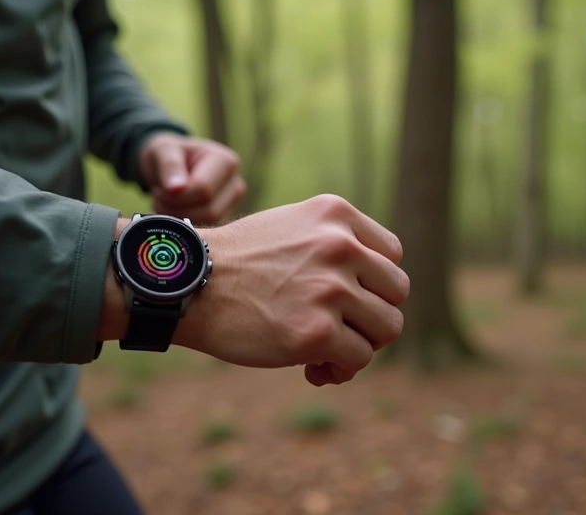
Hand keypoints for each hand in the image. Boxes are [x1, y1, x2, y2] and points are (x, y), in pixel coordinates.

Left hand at [138, 132, 245, 224]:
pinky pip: (206, 230)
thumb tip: (176, 188)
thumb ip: (169, 166)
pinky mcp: (224, 217)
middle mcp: (236, 183)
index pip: (204, 189)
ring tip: (164, 202)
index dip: (177, 196)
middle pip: (209, 210)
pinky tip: (173, 210)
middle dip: (177, 208)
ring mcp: (232, 203)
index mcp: (226, 162)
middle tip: (159, 197)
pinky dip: (184, 225)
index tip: (159, 189)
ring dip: (179, 218)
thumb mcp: (163, 151)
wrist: (170, 165)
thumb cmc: (168, 154)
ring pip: (208, 223)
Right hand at [176, 195, 409, 385]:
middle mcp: (340, 247)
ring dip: (361, 345)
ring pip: (386, 328)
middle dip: (372, 315)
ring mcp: (330, 290)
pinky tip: (313, 369)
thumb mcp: (292, 227)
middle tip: (342, 329)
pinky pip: (358, 359)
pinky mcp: (316, 333)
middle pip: (396, 292)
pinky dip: (340, 369)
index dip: (375, 283)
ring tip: (329, 352)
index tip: (350, 298)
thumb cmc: (238, 262)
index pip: (392, 255)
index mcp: (336, 216)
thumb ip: (335, 244)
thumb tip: (376, 295)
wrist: (189, 284)